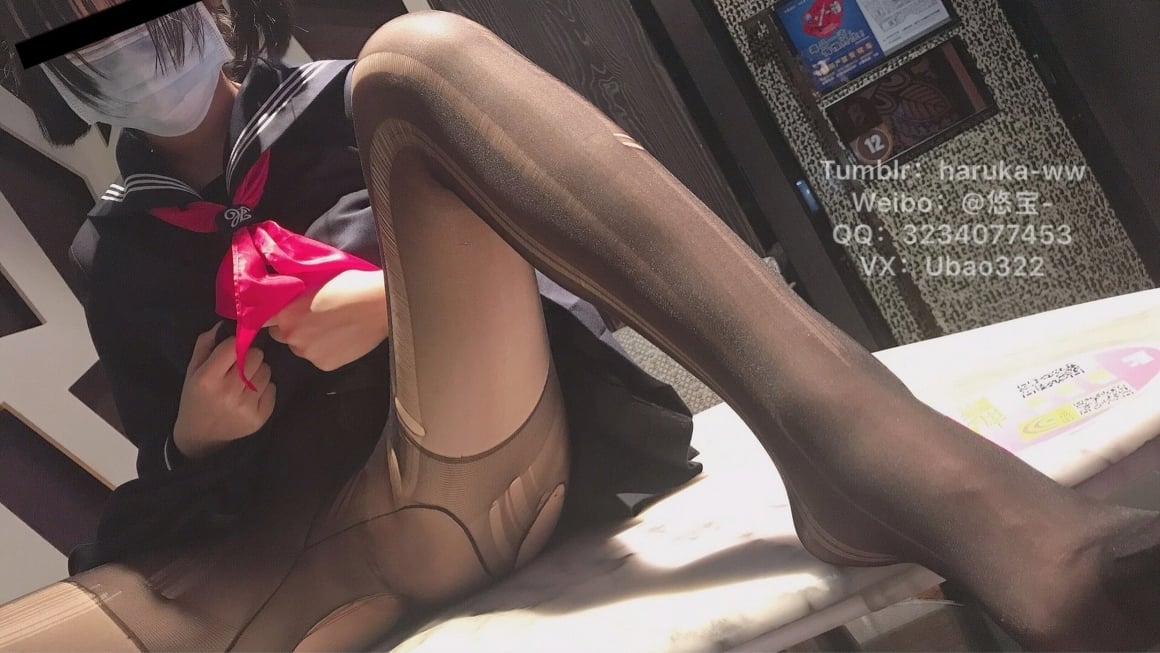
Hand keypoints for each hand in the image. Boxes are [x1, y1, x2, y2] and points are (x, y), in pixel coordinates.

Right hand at [173, 322, 276, 459]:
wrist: (201, 436)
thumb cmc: (196, 398)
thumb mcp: (192, 370)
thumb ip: (205, 344)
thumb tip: (225, 324)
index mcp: (208, 378)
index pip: (235, 346)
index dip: (237, 343)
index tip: (234, 349)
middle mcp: (228, 392)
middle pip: (256, 356)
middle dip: (250, 357)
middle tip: (240, 367)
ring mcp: (246, 407)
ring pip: (267, 371)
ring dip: (258, 372)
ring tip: (244, 382)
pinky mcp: (260, 418)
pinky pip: (273, 388)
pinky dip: (265, 389)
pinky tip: (251, 395)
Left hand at [266, 269, 388, 370]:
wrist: (378, 304)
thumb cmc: (350, 286)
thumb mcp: (313, 284)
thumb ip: (296, 298)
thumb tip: (288, 302)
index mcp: (285, 312)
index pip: (263, 320)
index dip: (273, 317)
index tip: (282, 315)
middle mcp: (291, 335)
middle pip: (283, 336)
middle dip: (295, 329)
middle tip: (315, 319)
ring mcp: (308, 352)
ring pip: (302, 348)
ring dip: (311, 341)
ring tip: (334, 329)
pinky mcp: (324, 365)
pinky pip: (319, 358)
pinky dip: (328, 351)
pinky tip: (342, 339)